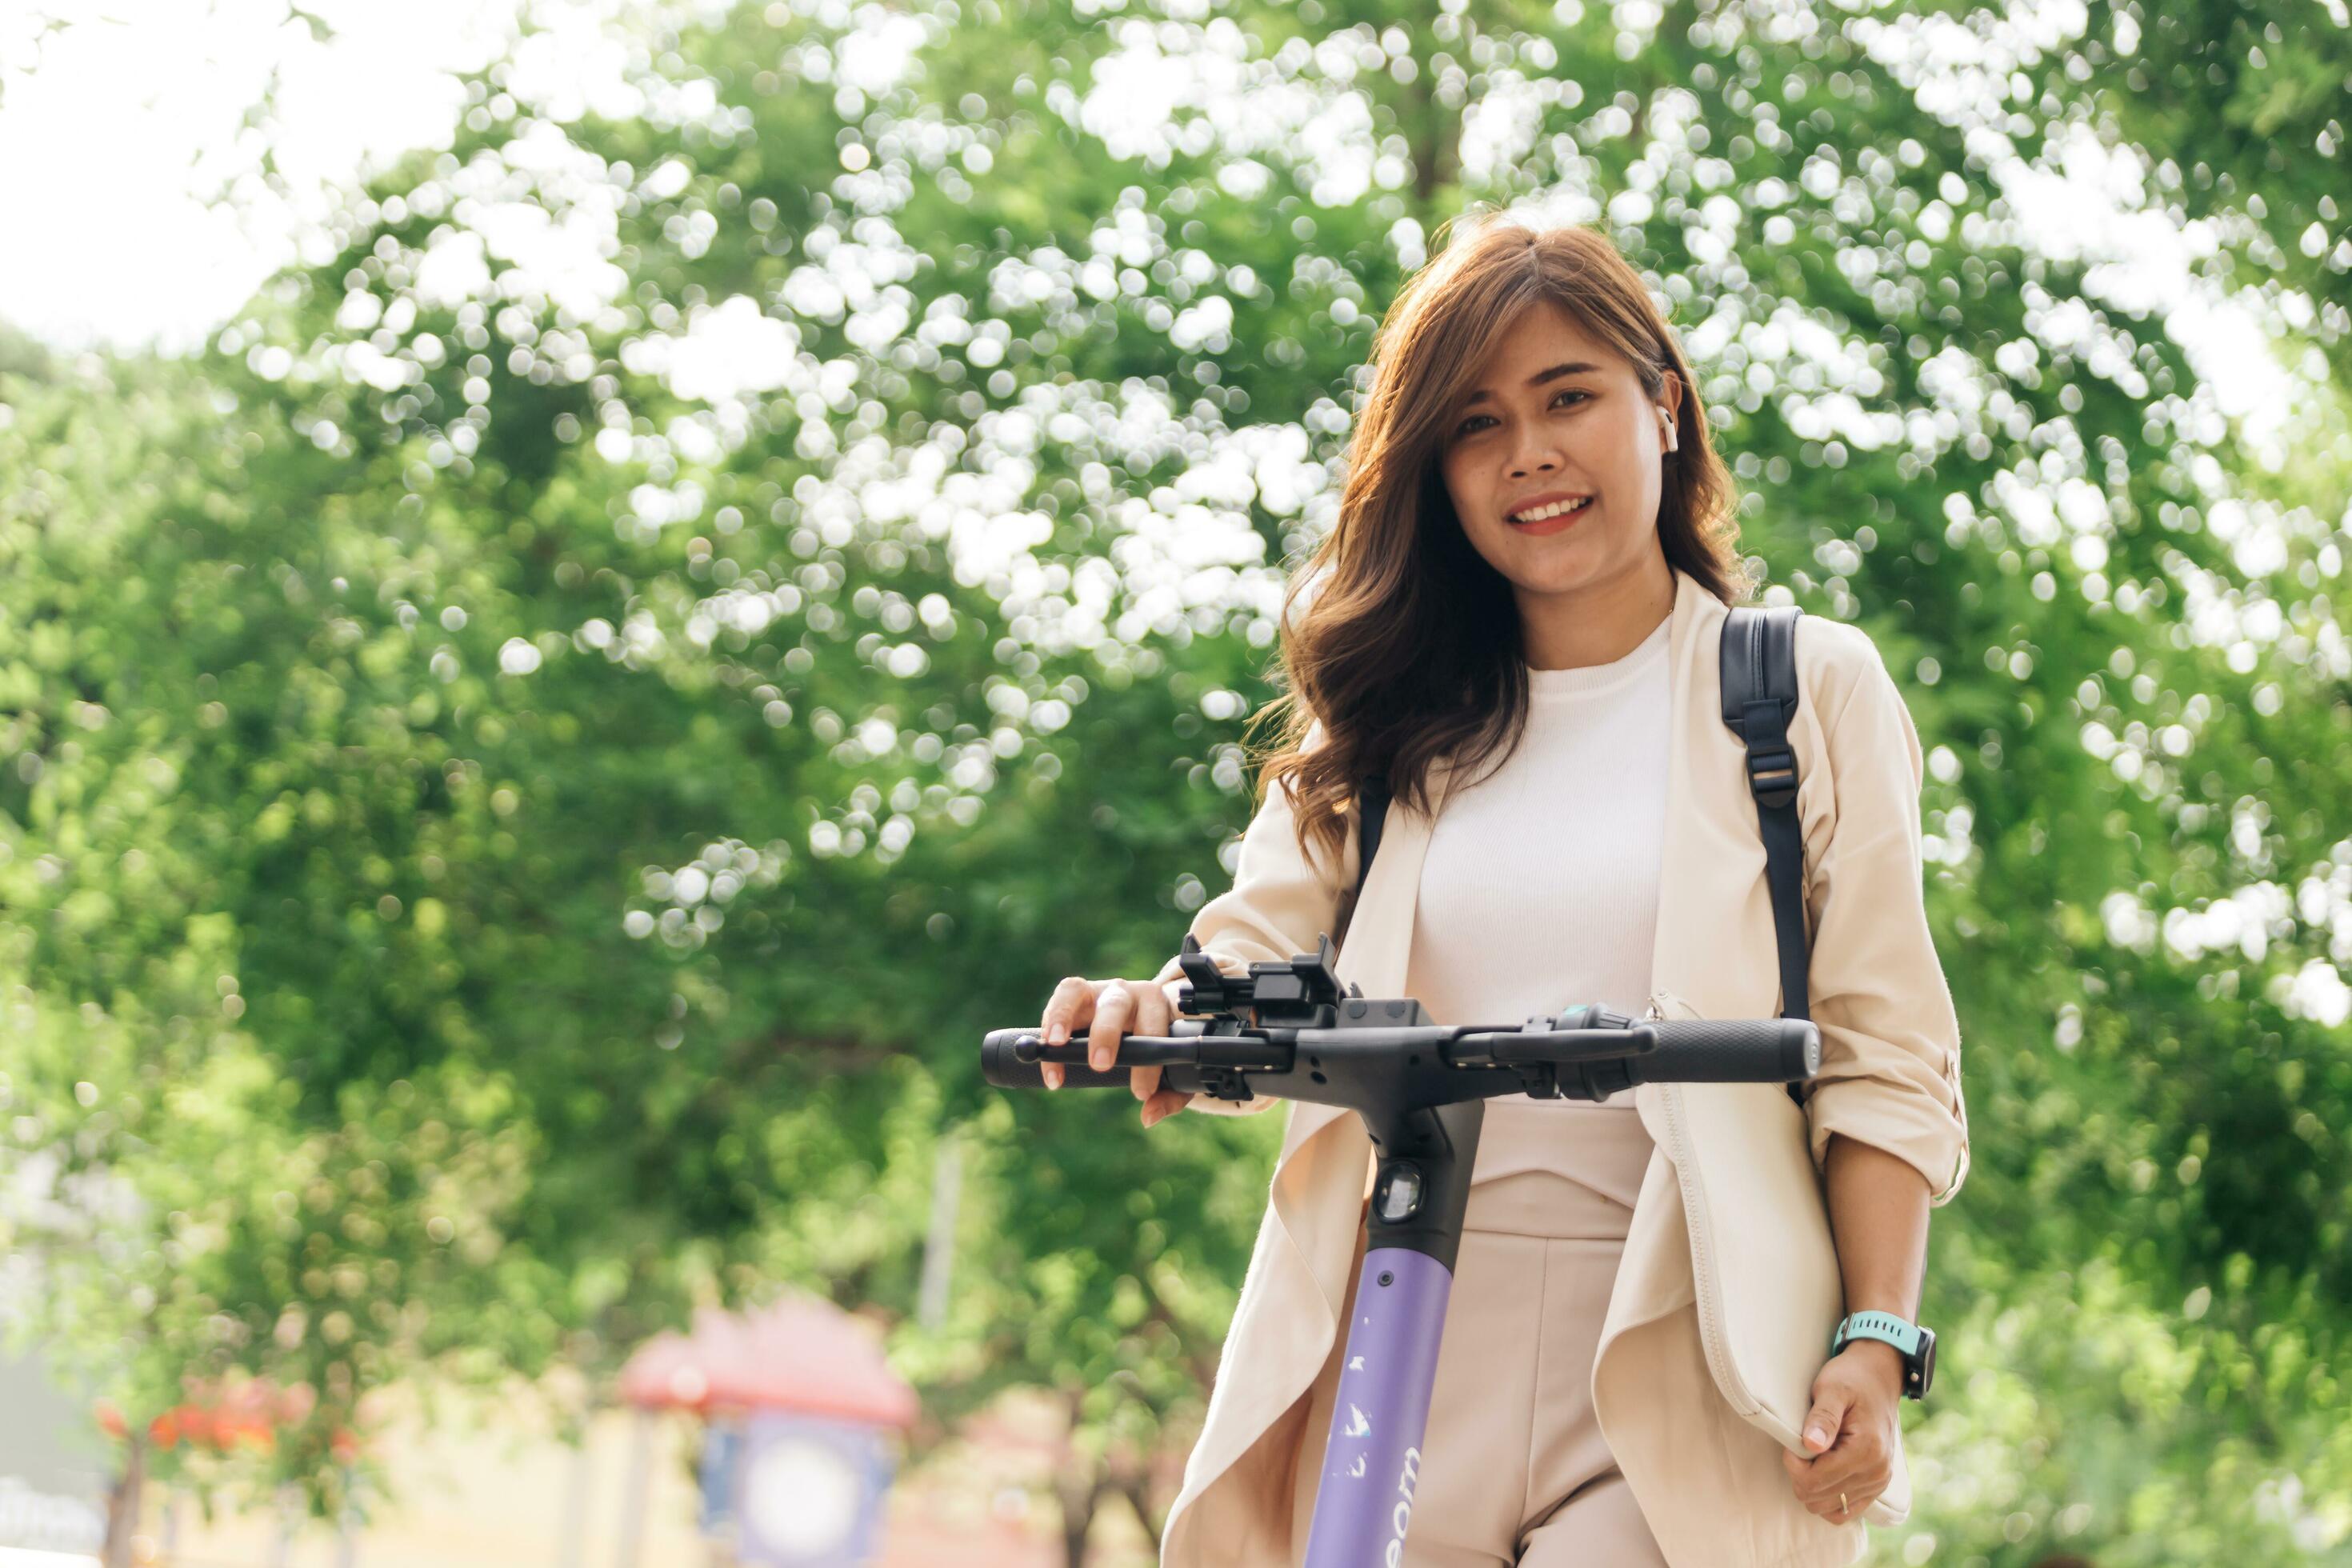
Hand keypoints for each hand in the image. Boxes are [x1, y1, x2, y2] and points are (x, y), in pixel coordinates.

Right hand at [1035, 975, 1195, 1127]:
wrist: (1139, 1018)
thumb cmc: (1157, 1046)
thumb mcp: (1172, 1071)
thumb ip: (1169, 1096)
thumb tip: (1149, 1116)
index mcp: (1155, 1004)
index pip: (1154, 1029)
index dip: (1148, 1064)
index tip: (1141, 1094)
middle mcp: (1125, 992)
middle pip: (1115, 1005)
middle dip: (1106, 1034)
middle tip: (1100, 1064)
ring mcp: (1095, 991)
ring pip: (1076, 991)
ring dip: (1064, 1016)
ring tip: (1055, 1044)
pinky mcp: (1073, 996)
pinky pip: (1057, 1002)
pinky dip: (1049, 1024)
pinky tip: (1043, 1050)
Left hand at [1781, 1340, 1902, 1524]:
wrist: (1879, 1378)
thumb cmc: (1852, 1379)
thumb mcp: (1832, 1388)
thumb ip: (1822, 1417)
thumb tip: (1811, 1446)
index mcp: (1867, 1450)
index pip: (1814, 1481)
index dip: (1793, 1464)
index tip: (1791, 1442)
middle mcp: (1877, 1472)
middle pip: (1818, 1498)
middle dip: (1800, 1475)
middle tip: (1801, 1447)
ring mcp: (1878, 1483)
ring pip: (1828, 1509)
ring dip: (1813, 1487)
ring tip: (1814, 1457)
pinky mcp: (1876, 1486)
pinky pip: (1845, 1512)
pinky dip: (1828, 1499)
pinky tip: (1822, 1474)